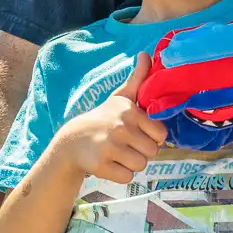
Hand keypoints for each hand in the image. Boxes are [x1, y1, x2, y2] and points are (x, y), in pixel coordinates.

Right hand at [51, 53, 167, 182]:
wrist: (71, 142)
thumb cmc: (103, 119)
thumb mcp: (120, 97)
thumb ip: (138, 78)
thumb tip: (147, 54)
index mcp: (130, 112)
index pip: (161, 134)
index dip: (151, 137)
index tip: (137, 134)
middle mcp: (120, 128)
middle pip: (152, 152)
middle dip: (141, 152)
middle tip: (126, 146)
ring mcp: (110, 147)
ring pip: (141, 166)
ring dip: (131, 164)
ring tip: (117, 154)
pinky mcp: (101, 165)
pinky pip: (127, 178)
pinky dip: (119, 175)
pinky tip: (109, 163)